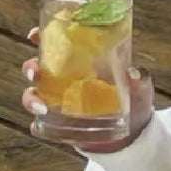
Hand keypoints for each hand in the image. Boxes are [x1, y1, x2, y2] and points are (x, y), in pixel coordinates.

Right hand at [20, 27, 154, 153]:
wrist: (133, 135)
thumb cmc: (134, 103)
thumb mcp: (140, 90)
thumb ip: (140, 81)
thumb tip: (135, 74)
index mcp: (81, 62)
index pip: (56, 43)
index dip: (42, 35)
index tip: (35, 34)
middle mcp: (64, 79)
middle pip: (38, 67)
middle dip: (30, 67)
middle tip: (36, 73)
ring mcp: (60, 102)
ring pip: (34, 94)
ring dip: (31, 99)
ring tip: (42, 108)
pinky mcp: (60, 124)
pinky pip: (42, 124)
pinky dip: (38, 126)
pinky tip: (39, 128)